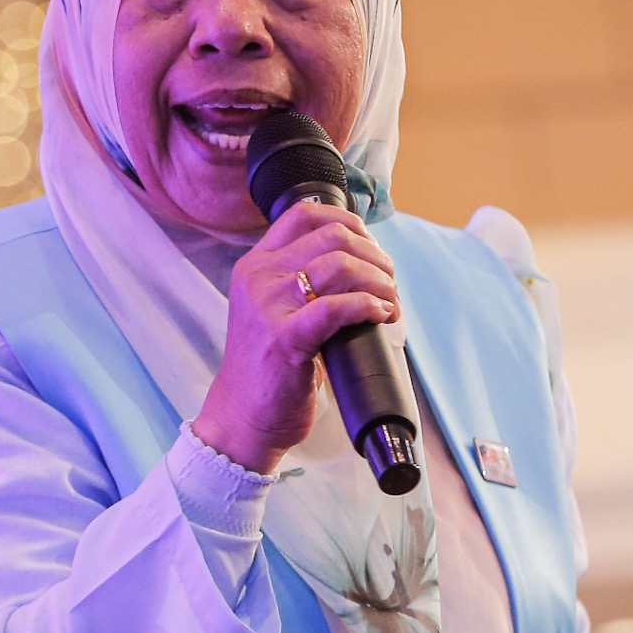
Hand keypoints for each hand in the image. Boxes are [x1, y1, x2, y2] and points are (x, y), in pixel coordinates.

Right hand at [189, 199, 397, 473]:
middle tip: (389, 283)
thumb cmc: (267, 369)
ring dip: (379, 281)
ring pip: (340, 265)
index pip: (303, 214)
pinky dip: (370, 306)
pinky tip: (381, 317)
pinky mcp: (285, 337)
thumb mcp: (272, 311)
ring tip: (390, 303)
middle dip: (374, 256)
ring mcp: (268, 306)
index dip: (348, 222)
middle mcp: (258, 278)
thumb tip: (362, 264)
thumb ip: (299, 282)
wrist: (242, 418)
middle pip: (332, 236)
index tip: (371, 247)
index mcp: (255, 265)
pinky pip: (340, 307)